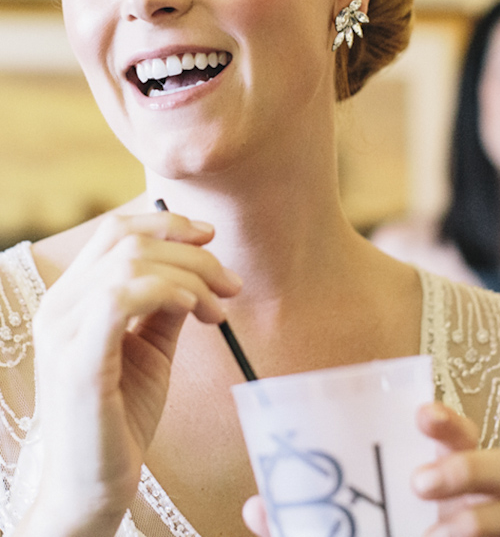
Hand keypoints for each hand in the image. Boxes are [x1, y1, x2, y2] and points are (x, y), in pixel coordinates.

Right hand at [30, 210, 241, 535]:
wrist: (94, 485)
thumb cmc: (122, 415)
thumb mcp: (150, 347)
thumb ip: (165, 305)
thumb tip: (199, 268)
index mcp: (73, 297)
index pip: (115, 231)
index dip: (166, 223)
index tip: (210, 235)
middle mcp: (59, 307)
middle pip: (130, 243)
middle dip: (193, 255)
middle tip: (232, 284)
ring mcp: (64, 333)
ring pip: (131, 265)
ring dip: (189, 277)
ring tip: (218, 310)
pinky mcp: (78, 362)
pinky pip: (119, 299)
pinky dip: (164, 292)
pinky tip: (193, 309)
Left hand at [242, 402, 499, 536]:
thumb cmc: (386, 532)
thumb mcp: (343, 528)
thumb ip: (305, 520)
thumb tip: (258, 505)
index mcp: (445, 466)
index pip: (457, 430)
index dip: (446, 417)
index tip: (419, 413)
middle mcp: (483, 494)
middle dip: (467, 464)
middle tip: (419, 481)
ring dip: (480, 519)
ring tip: (436, 533)